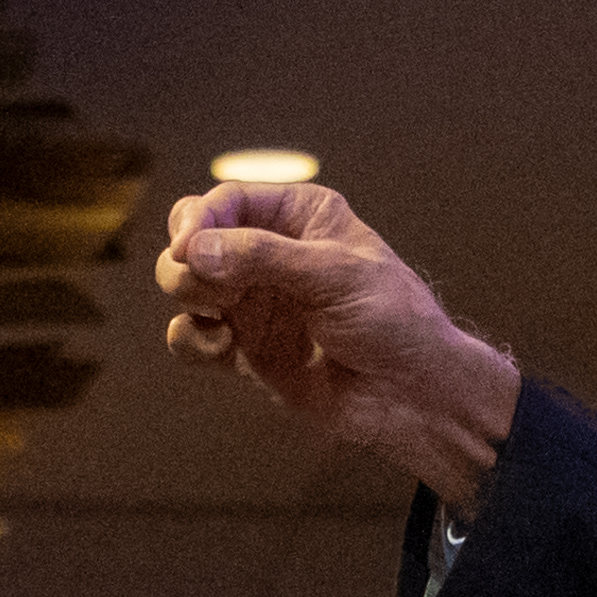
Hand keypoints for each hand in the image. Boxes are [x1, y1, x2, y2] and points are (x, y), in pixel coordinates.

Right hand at [152, 177, 524, 509]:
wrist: (412, 395)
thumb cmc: (393, 321)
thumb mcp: (334, 274)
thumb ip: (262, 257)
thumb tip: (194, 250)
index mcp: (299, 217)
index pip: (226, 202)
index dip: (198, 221)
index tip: (188, 251)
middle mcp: (270, 254)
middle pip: (194, 239)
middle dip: (184, 262)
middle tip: (205, 292)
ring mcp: (255, 301)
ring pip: (185, 286)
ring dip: (186, 300)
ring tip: (215, 320)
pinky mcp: (246, 348)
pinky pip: (192, 336)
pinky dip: (191, 341)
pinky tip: (220, 349)